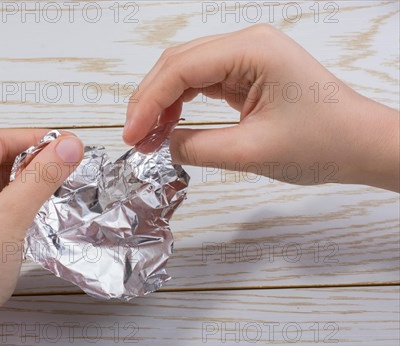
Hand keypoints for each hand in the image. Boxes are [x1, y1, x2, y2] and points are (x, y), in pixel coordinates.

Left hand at [0, 129, 82, 345]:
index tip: (68, 144)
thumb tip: (69, 143)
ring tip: (52, 193)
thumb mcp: (9, 219)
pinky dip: (6, 208)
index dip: (34, 139)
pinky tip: (27, 214)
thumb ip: (41, 178)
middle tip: (67, 170)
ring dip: (19, 188)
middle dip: (29, 166)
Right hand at [123, 24, 398, 191]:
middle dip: (149, 100)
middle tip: (133, 137)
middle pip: (177, 63)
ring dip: (160, 102)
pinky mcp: (246, 73)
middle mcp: (247, 44)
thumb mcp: (253, 152)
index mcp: (252, 50)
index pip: (181, 69)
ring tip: (146, 136)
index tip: (132, 135)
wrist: (360, 146)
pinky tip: (167, 126)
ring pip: (185, 72)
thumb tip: (162, 144)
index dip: (148, 102)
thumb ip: (198, 148)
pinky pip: (201, 83)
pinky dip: (179, 104)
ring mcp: (246, 57)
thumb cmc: (323, 143)